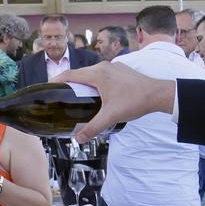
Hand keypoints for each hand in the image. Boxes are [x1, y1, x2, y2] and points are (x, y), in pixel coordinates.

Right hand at [51, 62, 174, 140]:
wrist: (157, 94)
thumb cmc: (134, 102)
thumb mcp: (111, 116)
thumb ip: (93, 127)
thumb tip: (78, 139)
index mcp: (97, 74)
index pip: (70, 74)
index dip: (56, 81)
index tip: (47, 88)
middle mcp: (103, 66)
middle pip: (79, 73)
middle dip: (68, 84)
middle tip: (60, 96)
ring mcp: (112, 67)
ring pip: (91, 74)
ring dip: (82, 83)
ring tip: (76, 96)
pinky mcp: (120, 70)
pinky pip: (101, 74)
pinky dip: (94, 82)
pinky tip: (96, 94)